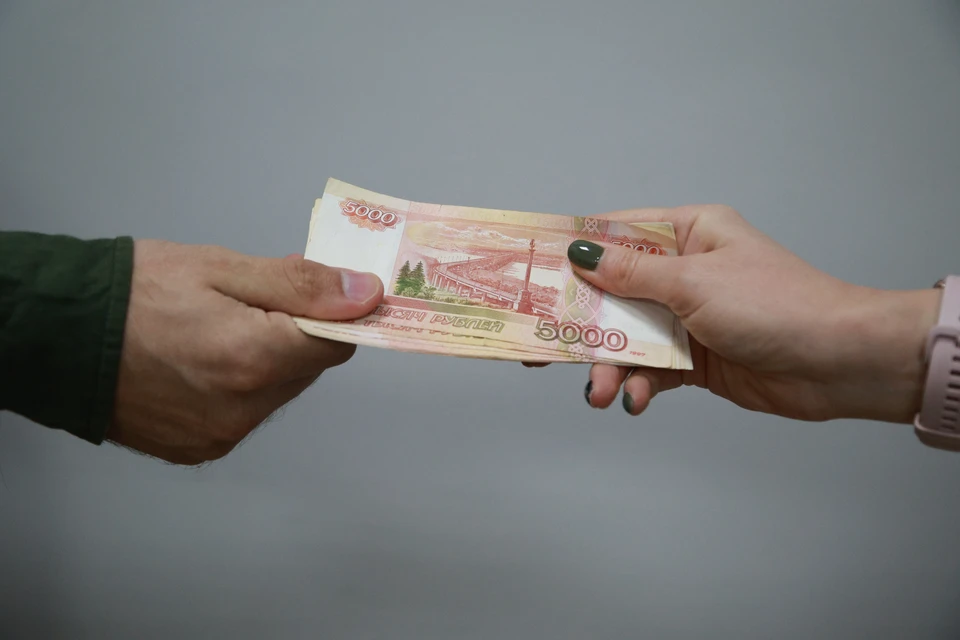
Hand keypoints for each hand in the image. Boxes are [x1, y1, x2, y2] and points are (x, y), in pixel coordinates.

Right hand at [107, 240, 382, 464]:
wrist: (54, 335)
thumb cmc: (133, 292)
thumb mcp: (221, 268)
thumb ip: (300, 284)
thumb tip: (366, 295)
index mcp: (253, 358)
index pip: (338, 343)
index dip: (335, 315)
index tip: (323, 295)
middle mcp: (243, 409)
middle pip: (306, 369)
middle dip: (294, 333)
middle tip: (252, 303)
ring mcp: (220, 435)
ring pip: (276, 392)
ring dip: (266, 362)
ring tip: (217, 330)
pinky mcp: (199, 449)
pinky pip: (244, 414)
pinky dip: (237, 388)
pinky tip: (201, 362)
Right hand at [565, 206, 939, 423]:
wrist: (837, 363)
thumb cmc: (776, 304)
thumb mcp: (693, 283)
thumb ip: (631, 274)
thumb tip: (579, 254)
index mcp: (688, 233)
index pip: (616, 234)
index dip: (572, 253)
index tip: (529, 271)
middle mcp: (684, 271)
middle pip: (613, 293)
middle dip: (581, 324)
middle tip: (538, 349)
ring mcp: (688, 316)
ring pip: (628, 337)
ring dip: (610, 366)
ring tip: (599, 393)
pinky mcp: (695, 357)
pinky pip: (652, 368)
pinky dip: (639, 384)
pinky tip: (635, 400)